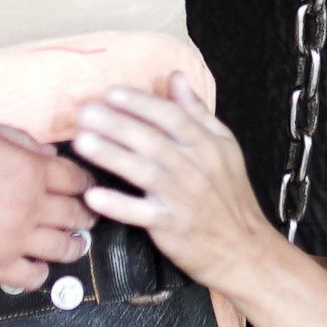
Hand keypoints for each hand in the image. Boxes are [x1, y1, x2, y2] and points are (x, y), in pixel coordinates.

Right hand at [0, 119, 94, 290]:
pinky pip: (34, 277)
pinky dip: (41, 272)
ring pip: (64, 249)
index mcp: (30, 170)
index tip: (86, 187)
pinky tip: (37, 265)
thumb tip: (46, 154)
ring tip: (74, 244)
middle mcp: (32, 207)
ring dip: (74, 245)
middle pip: (77, 214)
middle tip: (86, 216)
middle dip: (86, 214)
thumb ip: (18, 138)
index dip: (86, 182)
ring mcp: (17, 240)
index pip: (77, 179)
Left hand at [74, 75, 282, 293]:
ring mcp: (182, 198)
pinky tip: (94, 195)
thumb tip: (175, 77)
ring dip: (111, 155)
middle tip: (85, 111)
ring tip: (82, 141)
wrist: (244, 248)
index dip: (142, 103)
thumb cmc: (230, 195)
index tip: (113, 93)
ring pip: (143, 171)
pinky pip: (140, 214)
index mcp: (207, 146)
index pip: (172, 117)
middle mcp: (195, 169)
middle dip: (117, 123)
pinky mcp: (171, 226)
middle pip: (152, 140)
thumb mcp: (225, 146)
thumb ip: (197, 112)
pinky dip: (117, 205)